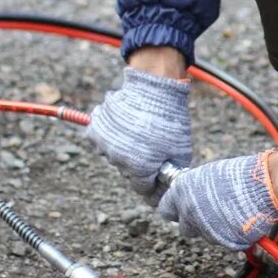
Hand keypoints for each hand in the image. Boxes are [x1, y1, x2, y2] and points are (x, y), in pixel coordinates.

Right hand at [88, 67, 191, 203]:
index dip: (153, 184)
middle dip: (140, 165)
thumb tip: (167, 187)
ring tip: (140, 131)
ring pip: (116, 156)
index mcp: (139, 168)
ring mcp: (105, 144)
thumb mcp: (180, 150)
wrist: (153, 88)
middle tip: (152, 147)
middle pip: (129, 173)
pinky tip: (127, 125)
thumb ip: (171, 173)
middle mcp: (118, 160)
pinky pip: (105, 141)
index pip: (144, 189)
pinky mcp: (96, 130)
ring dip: (126, 149)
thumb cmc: (169, 119)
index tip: (157, 177)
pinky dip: (113, 136)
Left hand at [156, 151, 277, 250]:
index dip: (176, 209)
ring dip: (215, 227)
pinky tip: (241, 219)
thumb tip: (190, 197)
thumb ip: (193, 190)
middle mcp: (189, 213)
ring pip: (206, 235)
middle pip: (185, 227)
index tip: (183, 207)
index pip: (166, 210)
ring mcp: (206, 230)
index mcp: (181, 193)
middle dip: (195, 222)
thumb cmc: (239, 174)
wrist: (264, 183)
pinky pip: (225, 241)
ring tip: (232, 210)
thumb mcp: (208, 174)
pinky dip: (231, 235)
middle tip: (212, 211)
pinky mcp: (224, 241)